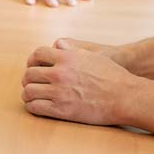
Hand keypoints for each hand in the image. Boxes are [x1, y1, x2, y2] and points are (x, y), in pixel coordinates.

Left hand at [21, 38, 136, 123]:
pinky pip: (36, 107)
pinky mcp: (62, 110)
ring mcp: (59, 92)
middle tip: (31, 83)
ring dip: (28, 93)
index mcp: (66, 58)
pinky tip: (35, 106)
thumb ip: (72, 50)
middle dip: (28, 78)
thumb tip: (57, 44)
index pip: (37, 54)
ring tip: (31, 95)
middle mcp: (59, 73)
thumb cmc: (113, 76)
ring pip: (29, 91)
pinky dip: (32, 106)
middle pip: (30, 73)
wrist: (125, 97)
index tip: (33, 66)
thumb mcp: (92, 56)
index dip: (32, 60)